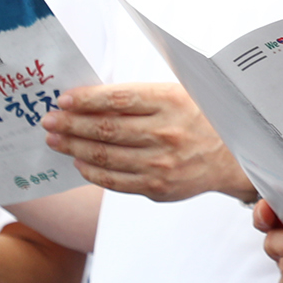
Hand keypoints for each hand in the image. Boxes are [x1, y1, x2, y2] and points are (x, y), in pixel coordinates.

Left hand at [43, 83, 251, 202]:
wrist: (234, 157)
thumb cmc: (200, 118)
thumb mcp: (179, 94)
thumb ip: (139, 96)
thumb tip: (90, 99)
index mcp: (171, 101)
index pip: (117, 99)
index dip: (85, 100)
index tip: (63, 100)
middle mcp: (166, 133)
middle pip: (105, 129)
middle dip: (70, 124)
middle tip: (49, 120)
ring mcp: (161, 164)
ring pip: (105, 156)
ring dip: (73, 148)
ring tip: (55, 141)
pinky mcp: (158, 188)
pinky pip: (114, 181)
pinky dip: (92, 172)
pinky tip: (79, 163)